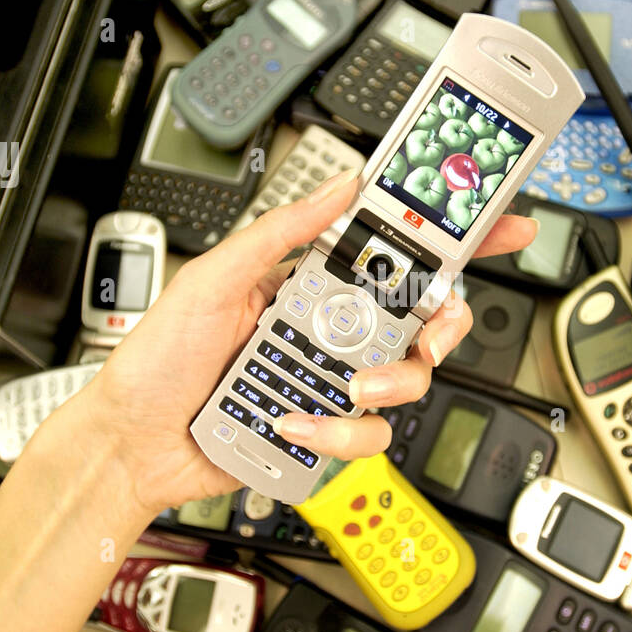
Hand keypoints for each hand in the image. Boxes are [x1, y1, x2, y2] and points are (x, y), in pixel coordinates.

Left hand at [74, 169, 538, 515]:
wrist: (133, 442)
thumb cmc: (159, 360)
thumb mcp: (213, 279)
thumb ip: (278, 234)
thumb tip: (337, 189)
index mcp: (310, 285)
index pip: (392, 253)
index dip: (451, 241)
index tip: (498, 226)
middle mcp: (330, 332)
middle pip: (422, 322)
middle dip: (441, 328)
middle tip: (428, 335)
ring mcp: (330, 383)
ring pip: (405, 382)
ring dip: (382, 386)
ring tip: (339, 389)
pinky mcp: (324, 432)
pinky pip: (366, 435)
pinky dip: (332, 433)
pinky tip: (290, 423)